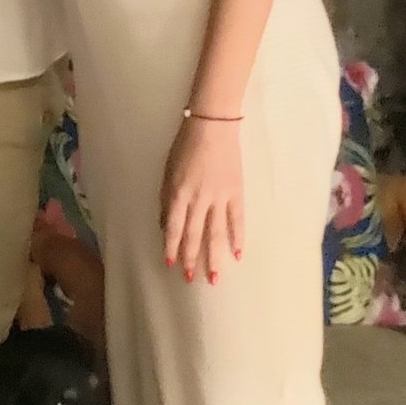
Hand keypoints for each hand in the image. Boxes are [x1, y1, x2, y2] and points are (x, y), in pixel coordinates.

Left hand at [161, 113, 245, 285]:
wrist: (213, 125)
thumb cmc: (185, 146)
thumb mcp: (168, 172)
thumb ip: (167, 200)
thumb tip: (167, 225)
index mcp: (178, 193)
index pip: (175, 228)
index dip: (172, 248)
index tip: (171, 265)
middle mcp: (198, 199)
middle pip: (195, 235)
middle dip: (192, 259)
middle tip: (191, 279)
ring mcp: (219, 196)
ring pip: (216, 233)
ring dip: (214, 257)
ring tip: (215, 277)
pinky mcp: (236, 192)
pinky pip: (237, 219)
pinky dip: (238, 237)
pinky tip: (238, 254)